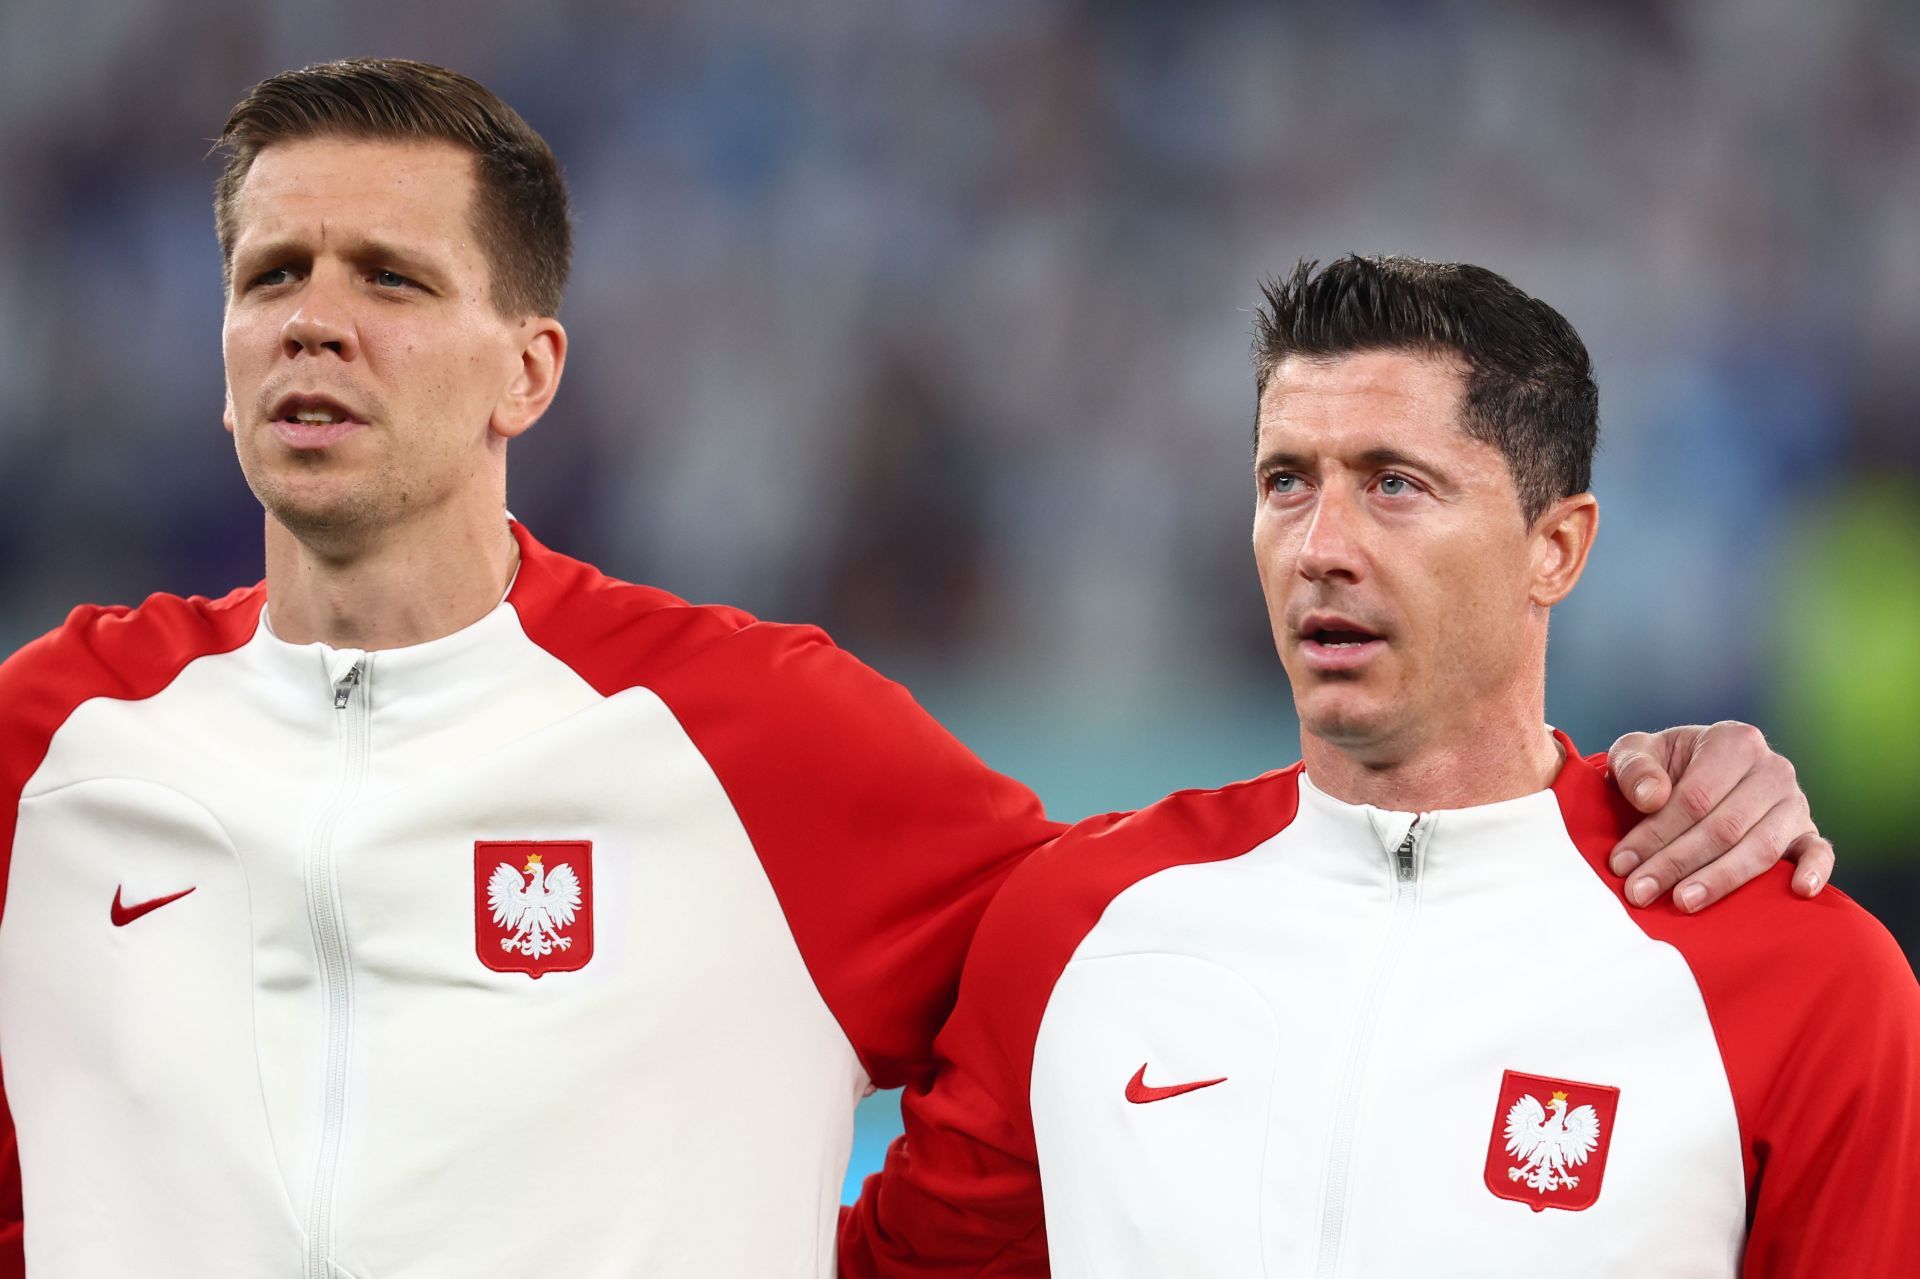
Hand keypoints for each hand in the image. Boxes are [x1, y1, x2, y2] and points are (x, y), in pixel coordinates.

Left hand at [1606, 722, 1832, 912]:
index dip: (1656, 833)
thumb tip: (1651, 797)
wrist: (1692, 773)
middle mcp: (1772, 769)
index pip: (1695, 797)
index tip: (1622, 863)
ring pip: (1761, 847)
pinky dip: (1815, 871)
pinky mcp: (1807, 831)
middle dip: (1676, 863)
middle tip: (1640, 892)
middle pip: (1724, 827)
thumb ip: (1634, 767)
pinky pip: (1819, 852)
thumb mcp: (1636, 753)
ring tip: (1683, 903)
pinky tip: (1799, 891)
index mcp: (1734, 741)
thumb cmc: (1662, 767)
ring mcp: (1794, 802)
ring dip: (1720, 879)